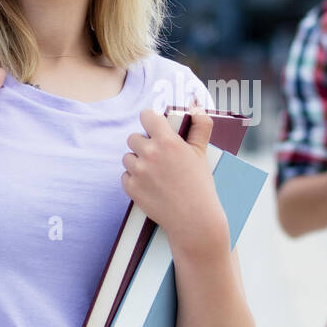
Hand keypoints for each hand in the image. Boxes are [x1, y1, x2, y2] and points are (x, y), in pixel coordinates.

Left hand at [122, 96, 226, 253]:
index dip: (151, 120)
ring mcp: (139, 172)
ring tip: (155, 173)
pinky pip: (125, 176)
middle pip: (134, 137)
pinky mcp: (131, 188)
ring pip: (127, 157)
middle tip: (158, 156)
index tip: (155, 127)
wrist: (194, 219)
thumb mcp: (202, 152)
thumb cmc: (200, 185)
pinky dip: (134, 179)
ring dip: (138, 162)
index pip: (147, 116)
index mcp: (167, 141)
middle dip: (144, 144)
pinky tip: (150, 185)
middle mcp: (150, 154)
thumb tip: (196, 107)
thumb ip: (200, 126)